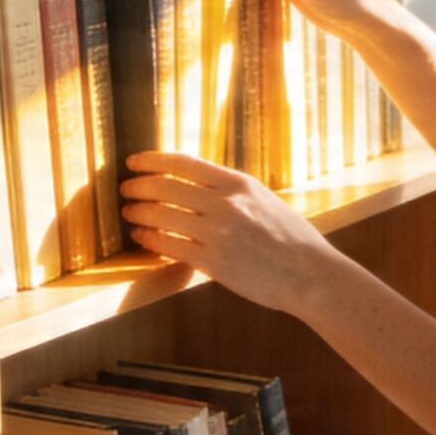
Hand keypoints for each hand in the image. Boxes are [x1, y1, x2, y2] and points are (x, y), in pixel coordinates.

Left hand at [121, 151, 355, 316]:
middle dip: (138, 186)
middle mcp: (225, 203)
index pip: (184, 162)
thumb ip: (232, 192)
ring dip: (139, 213)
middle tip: (125, 189)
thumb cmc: (292, 239)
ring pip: (162, 215)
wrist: (310, 274)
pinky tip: (143, 238)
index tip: (134, 161)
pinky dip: (150, 240)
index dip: (152, 159)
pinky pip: (169, 245)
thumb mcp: (263, 200)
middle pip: (166, 186)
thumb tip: (199, 186)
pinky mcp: (213, 261)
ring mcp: (217, 232)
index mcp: (238, 183)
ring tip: (129, 214)